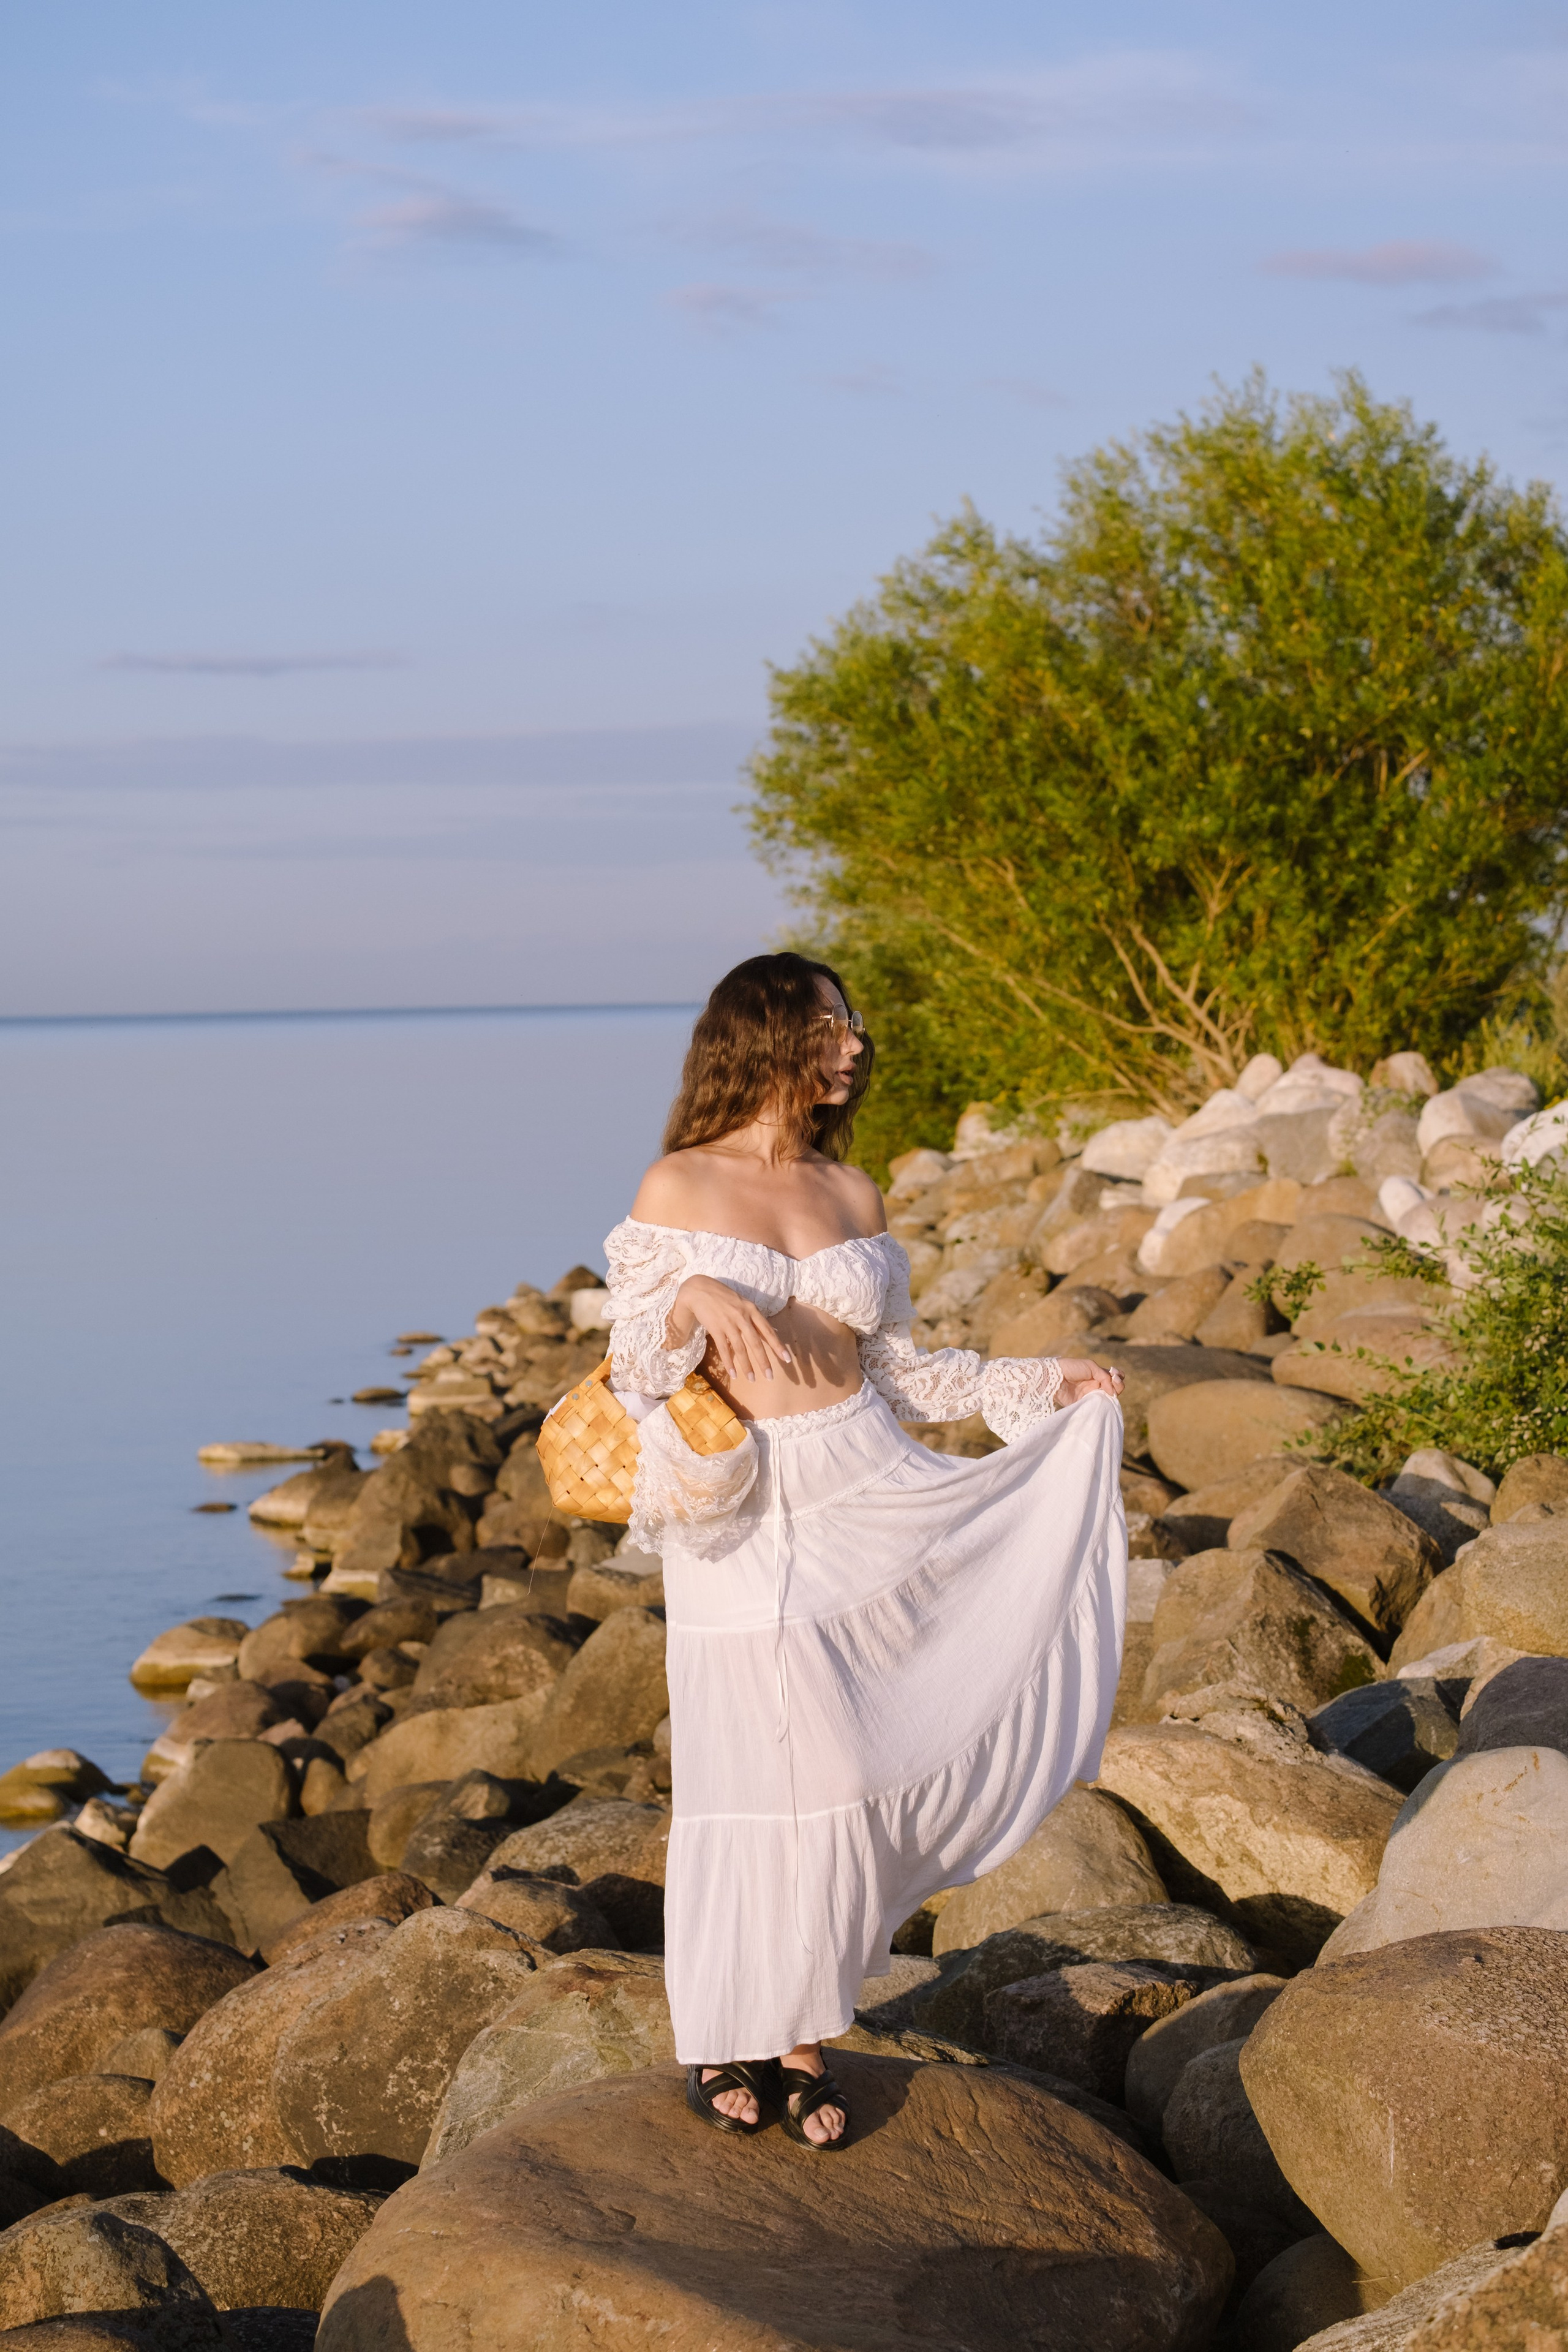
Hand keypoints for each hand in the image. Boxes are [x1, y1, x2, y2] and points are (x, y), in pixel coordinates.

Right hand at [668, 1276, 793, 1386]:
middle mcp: (742, 1317)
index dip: (777, 1346)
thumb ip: (753, 1317)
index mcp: (751, 1309)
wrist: (699, 1290)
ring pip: (740, 1349)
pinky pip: (724, 1349)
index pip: (767, 1331)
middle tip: (770, 1376)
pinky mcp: (716, 1329)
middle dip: (764, 1361)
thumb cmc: (722, 1296)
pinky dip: (729, 1363)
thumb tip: (766, 1333)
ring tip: (752, 1379)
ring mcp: (729, 1323)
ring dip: (747, 1366)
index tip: (787, 1359)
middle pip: (756, 1343)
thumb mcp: (742, 1302)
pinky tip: (734, 1373)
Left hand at [1055, 1356, 1125, 1406]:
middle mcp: (1097, 1385)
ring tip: (1107, 1392)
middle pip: (1115, 1388)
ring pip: (1108, 1399)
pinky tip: (1102, 1401)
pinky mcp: (1084, 1404)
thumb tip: (1112, 1392)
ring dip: (1112, 1395)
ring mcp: (1091, 1395)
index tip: (1114, 1376)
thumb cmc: (1072, 1368)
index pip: (1116, 1377)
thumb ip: (1104, 1377)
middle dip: (1118, 1385)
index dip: (1119, 1377)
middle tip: (1112, 1383)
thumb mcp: (1091, 1366)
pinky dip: (1103, 1406)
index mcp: (1098, 1374)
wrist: (1054, 1378)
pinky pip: (1097, 1408)